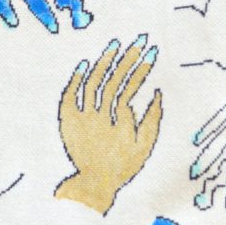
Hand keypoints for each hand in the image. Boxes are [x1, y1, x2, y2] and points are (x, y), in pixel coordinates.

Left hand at [55, 35, 161, 213]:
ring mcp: (82, 117)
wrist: (94, 184)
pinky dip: (76, 79)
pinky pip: (70, 95)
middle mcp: (99, 116)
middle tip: (138, 41)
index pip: (131, 87)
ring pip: (92, 83)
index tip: (151, 52)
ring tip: (115, 45)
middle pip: (113, 80)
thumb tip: (157, 93)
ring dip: (104, 62)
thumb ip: (152, 119)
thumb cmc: (123, 166)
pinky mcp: (68, 121)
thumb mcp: (145, 146)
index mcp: (119, 121)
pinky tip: (85, 63)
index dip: (141, 68)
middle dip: (128, 58)